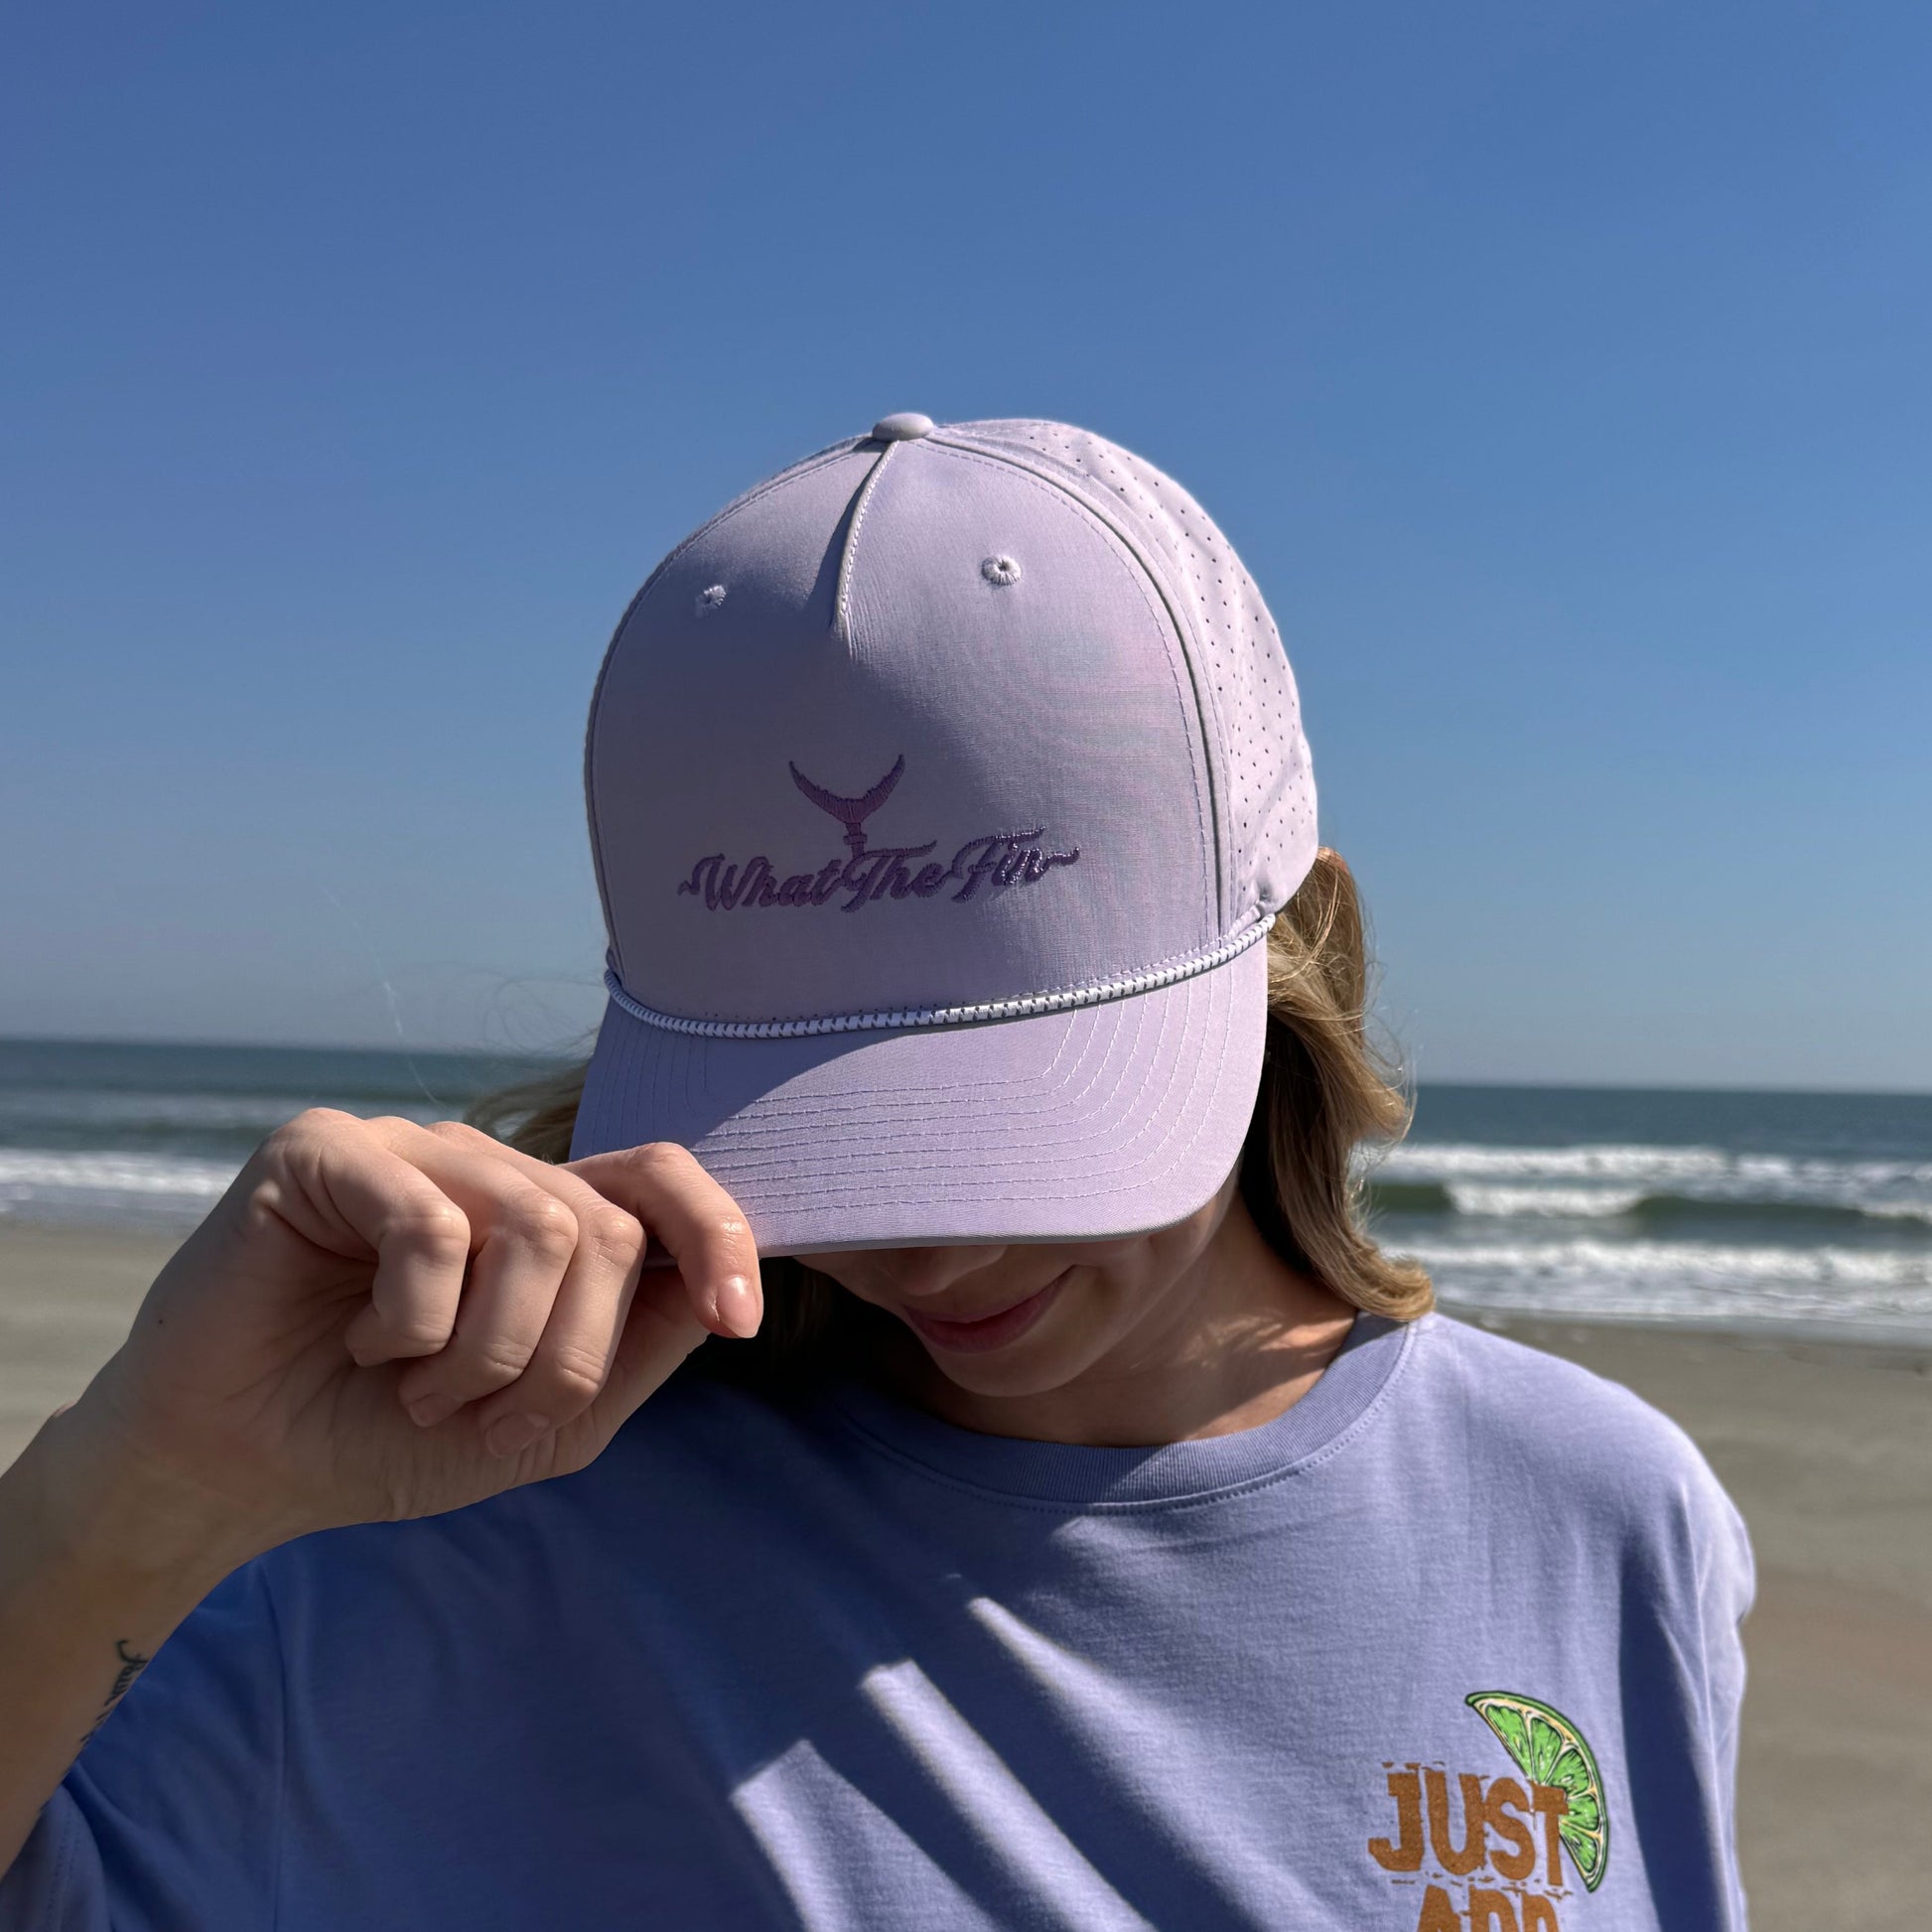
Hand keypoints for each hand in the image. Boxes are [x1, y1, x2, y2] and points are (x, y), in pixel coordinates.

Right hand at [55, 1112, 760, 1557]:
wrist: (235, 1471)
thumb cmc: (381, 1437)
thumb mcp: (540, 1423)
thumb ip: (632, 1353)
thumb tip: (714, 1290)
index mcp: (542, 1215)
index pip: (659, 1181)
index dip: (720, 1236)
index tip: (740, 1322)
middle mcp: (487, 1165)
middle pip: (607, 1231)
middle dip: (562, 1356)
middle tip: (476, 1412)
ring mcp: (410, 1147)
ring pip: (538, 1227)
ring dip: (486, 1350)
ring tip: (415, 1385)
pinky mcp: (329, 1149)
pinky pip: (432, 1225)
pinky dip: (412, 1321)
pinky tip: (362, 1343)